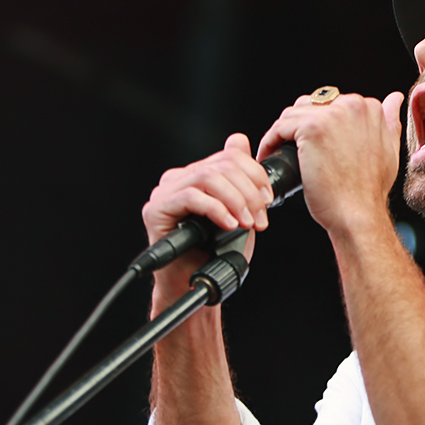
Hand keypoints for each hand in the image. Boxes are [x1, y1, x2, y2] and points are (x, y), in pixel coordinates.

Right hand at [142, 133, 272, 311]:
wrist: (195, 284)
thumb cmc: (215, 252)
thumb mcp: (238, 210)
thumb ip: (239, 179)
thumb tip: (240, 141)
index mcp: (197, 175)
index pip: (229, 156)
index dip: (254, 174)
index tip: (268, 199)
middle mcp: (178, 179)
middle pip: (221, 166)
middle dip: (248, 192)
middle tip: (260, 218)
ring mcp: (165, 192)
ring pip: (207, 178)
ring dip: (235, 201)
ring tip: (247, 223)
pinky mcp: (156, 209)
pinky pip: (191, 197)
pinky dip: (216, 209)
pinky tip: (229, 224)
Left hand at [256, 90, 404, 234]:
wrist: (359, 213)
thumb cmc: (369, 190)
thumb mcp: (389, 151)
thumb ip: (389, 122)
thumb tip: (394, 98)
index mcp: (369, 108)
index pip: (330, 104)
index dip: (316, 124)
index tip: (309, 145)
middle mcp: (352, 105)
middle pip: (309, 105)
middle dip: (298, 126)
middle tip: (291, 151)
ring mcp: (332, 115)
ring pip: (292, 114)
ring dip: (282, 134)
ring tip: (278, 154)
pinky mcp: (311, 128)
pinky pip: (280, 127)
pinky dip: (270, 142)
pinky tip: (269, 155)